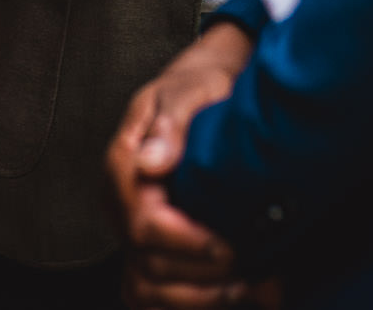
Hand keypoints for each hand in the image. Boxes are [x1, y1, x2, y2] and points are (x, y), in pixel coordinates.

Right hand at [110, 24, 267, 307]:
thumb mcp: (191, 90)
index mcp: (123, 164)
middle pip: (147, 264)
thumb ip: (171, 125)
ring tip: (247, 284)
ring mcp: (129, 227)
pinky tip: (232, 290)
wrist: (208, 87)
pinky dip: (189, 300)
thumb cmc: (200, 85)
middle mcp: (119, 202)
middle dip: (203, 276)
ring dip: (197, 297)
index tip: (229, 243)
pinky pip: (153, 291)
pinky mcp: (147, 244)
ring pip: (146, 288)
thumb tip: (150, 163)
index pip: (144, 225)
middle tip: (253, 267)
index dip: (188, 243)